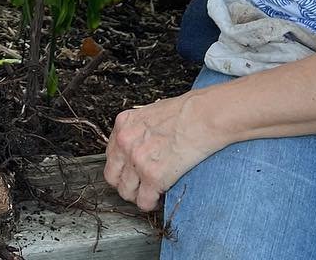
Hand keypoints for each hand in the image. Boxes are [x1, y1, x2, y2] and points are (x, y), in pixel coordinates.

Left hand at [103, 92, 222, 211]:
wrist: (204, 116)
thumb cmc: (186, 112)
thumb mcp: (151, 114)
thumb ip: (139, 131)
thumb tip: (141, 144)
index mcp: (123, 124)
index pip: (111, 155)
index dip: (123, 167)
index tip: (132, 172)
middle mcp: (125, 142)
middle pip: (113, 176)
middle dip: (126, 184)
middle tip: (139, 186)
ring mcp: (137, 160)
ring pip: (126, 192)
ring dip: (139, 195)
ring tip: (152, 193)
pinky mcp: (153, 177)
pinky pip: (144, 201)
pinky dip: (152, 203)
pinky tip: (160, 198)